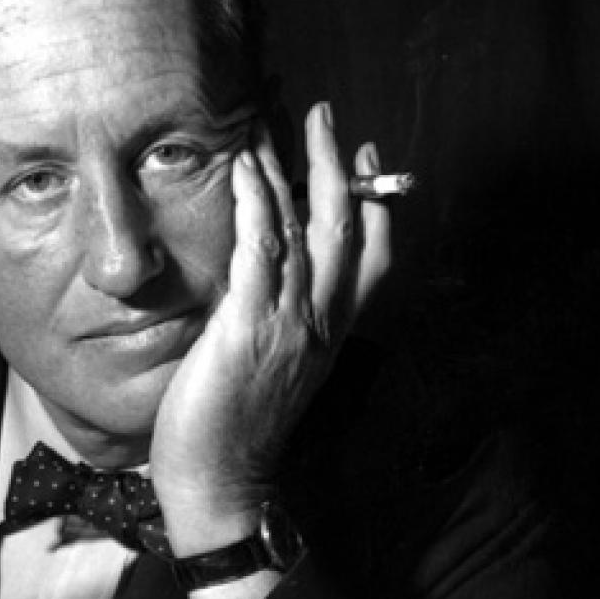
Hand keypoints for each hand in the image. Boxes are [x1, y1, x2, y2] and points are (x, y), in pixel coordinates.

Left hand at [151, 101, 391, 553]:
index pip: (374, 254)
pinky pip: (261, 251)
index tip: (366, 156)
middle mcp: (322, 321)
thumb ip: (284, 317)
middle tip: (325, 116)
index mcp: (333, 330)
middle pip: (347, 226)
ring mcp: (290, 323)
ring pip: (306, 229)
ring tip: (277, 127)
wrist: (222, 482)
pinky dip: (258, 204)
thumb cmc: (240, 425)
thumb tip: (266, 271)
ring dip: (292, 170)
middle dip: (338, 164)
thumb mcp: (278, 365)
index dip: (376, 200)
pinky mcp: (249, 328)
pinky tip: (248, 168)